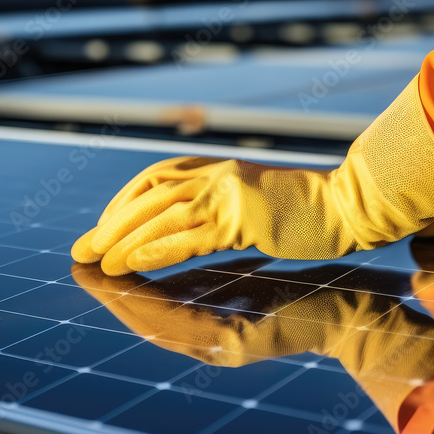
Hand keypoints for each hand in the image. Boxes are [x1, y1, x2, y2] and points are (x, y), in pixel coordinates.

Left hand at [72, 77, 433, 274]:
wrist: (354, 208)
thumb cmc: (310, 213)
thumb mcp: (255, 206)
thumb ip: (221, 211)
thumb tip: (188, 229)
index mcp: (218, 168)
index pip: (155, 180)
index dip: (121, 206)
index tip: (98, 233)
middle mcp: (218, 173)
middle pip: (148, 194)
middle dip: (110, 224)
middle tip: (79, 251)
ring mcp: (230, 191)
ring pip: (160, 213)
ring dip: (123, 239)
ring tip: (95, 261)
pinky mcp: (244, 215)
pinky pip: (187, 236)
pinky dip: (153, 250)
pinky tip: (129, 265)